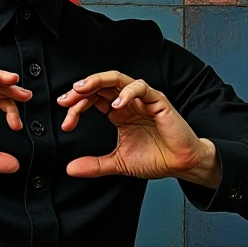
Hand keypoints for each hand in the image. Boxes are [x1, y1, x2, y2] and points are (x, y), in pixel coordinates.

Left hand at [57, 71, 221, 187]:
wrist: (181, 165)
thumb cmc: (156, 158)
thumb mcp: (118, 163)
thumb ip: (94, 165)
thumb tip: (70, 169)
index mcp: (118, 113)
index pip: (92, 100)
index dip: (76, 107)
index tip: (66, 124)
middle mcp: (128, 102)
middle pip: (100, 85)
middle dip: (80, 90)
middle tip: (66, 100)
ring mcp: (142, 99)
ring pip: (117, 79)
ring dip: (97, 81)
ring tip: (82, 89)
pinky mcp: (158, 101)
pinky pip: (141, 88)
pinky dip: (128, 92)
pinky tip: (116, 104)